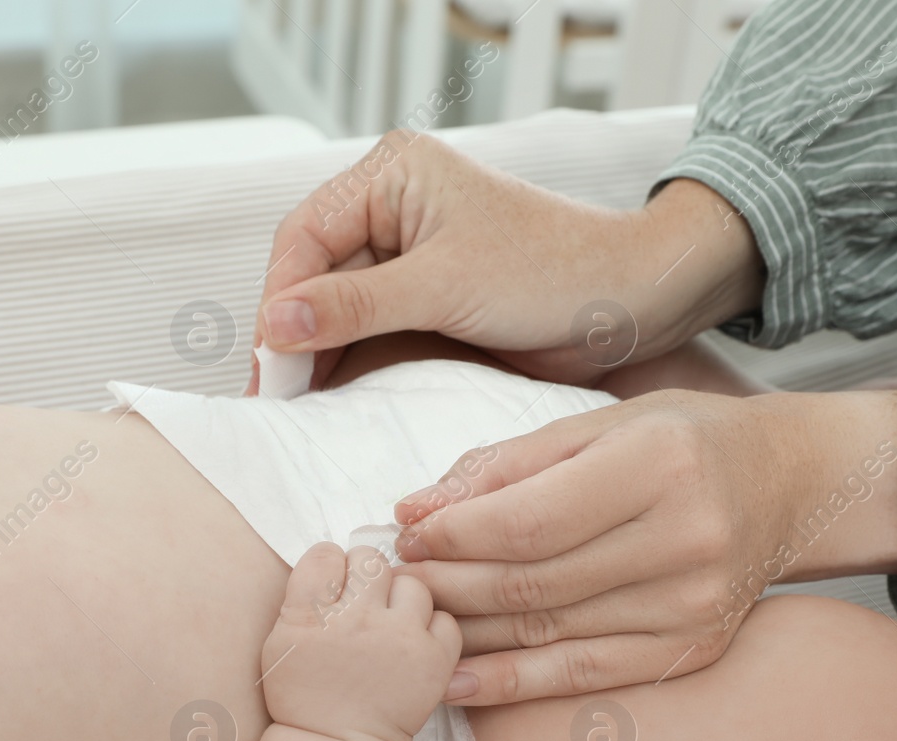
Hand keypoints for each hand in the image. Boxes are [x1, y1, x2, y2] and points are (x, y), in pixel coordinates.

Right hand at [250, 131, 764, 392]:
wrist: (627, 303)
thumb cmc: (551, 271)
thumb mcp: (442, 286)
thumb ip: (354, 305)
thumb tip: (274, 323)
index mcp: (391, 175)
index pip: (305, 237)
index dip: (280, 300)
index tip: (269, 362)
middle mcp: (391, 206)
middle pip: (311, 272)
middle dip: (292, 332)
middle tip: (274, 398)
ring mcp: (406, 254)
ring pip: (334, 307)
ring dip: (316, 353)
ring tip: (295, 408)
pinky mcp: (424, 298)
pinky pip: (366, 330)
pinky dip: (348, 362)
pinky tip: (330, 399)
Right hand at [262, 543, 461, 740]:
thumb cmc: (304, 696)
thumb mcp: (280, 642)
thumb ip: (303, 596)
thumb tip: (335, 559)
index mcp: (307, 616)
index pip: (325, 554)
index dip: (332, 566)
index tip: (334, 585)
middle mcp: (354, 621)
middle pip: (370, 560)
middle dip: (367, 575)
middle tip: (365, 602)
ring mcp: (398, 639)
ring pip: (412, 584)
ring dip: (402, 600)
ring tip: (391, 626)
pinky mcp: (433, 660)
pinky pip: (444, 617)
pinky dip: (431, 628)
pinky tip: (413, 644)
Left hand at [392, 388, 896, 704]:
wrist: (792, 484)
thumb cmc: (685, 439)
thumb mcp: (601, 423)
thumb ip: (508, 464)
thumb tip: (417, 508)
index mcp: (661, 466)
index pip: (530, 519)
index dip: (455, 534)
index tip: (407, 530)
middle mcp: (686, 541)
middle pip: (533, 581)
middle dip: (449, 583)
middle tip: (398, 577)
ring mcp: (693, 606)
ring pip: (549, 632)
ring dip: (468, 631)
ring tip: (415, 619)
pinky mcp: (692, 648)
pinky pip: (584, 674)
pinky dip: (513, 684)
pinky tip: (459, 682)